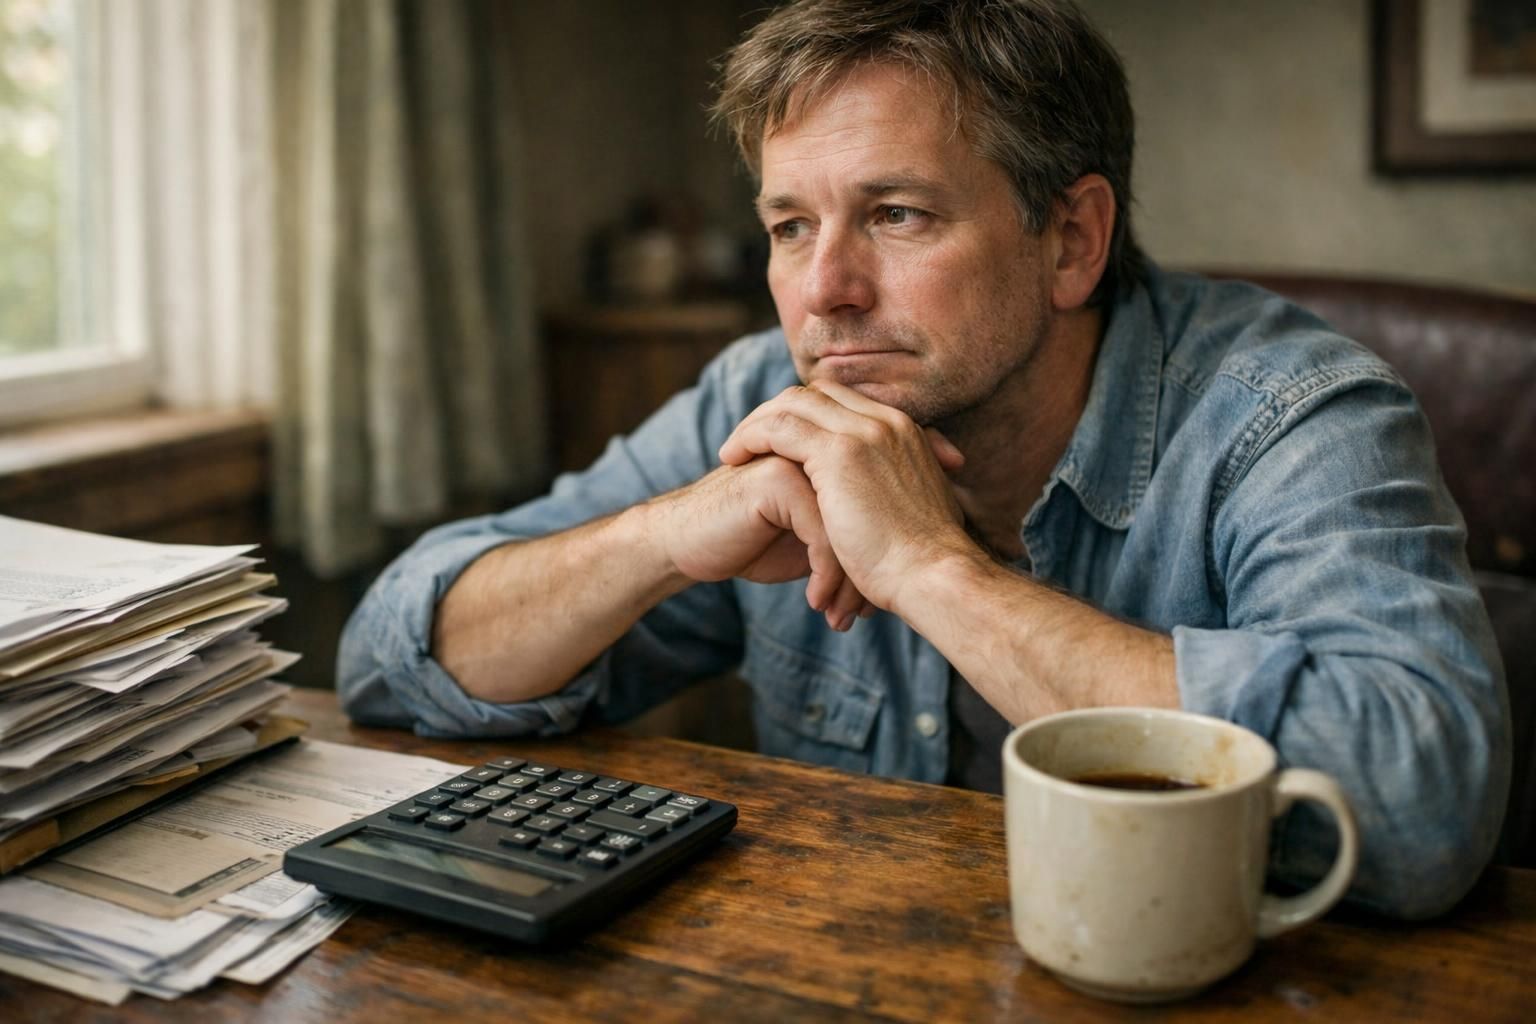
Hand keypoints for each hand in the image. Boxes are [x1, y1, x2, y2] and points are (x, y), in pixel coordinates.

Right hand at [646, 454, 869, 629]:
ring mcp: (799, 460)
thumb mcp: (810, 540)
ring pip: (851, 526)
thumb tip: (900, 568)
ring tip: (841, 617)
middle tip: (866, 614)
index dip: (884, 553)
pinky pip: (823, 533)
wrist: (687, 544)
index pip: (879, 505)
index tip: (882, 601)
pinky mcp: (777, 480)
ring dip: (849, 581)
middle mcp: (821, 451)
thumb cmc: (749, 543)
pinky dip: (826, 576)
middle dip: (870, 572)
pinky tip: (816, 603)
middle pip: (870, 514)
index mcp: (834, 457)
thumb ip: (848, 534)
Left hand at [717, 382, 970, 616]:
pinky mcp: (841, 453)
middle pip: (817, 393)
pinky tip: (733, 459)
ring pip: (794, 403)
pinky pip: (780, 426)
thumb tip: (879, 510)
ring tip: (732, 452)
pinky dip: (751, 436)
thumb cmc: (924, 564)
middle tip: (748, 440)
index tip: (780, 441)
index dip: (807, 415)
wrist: (934, 577)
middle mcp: (887, 423)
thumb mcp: (914, 514)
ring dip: (757, 423)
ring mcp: (865, 433)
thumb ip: (894, 496)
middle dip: (778, 412)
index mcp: (906, 433)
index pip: (845, 401)